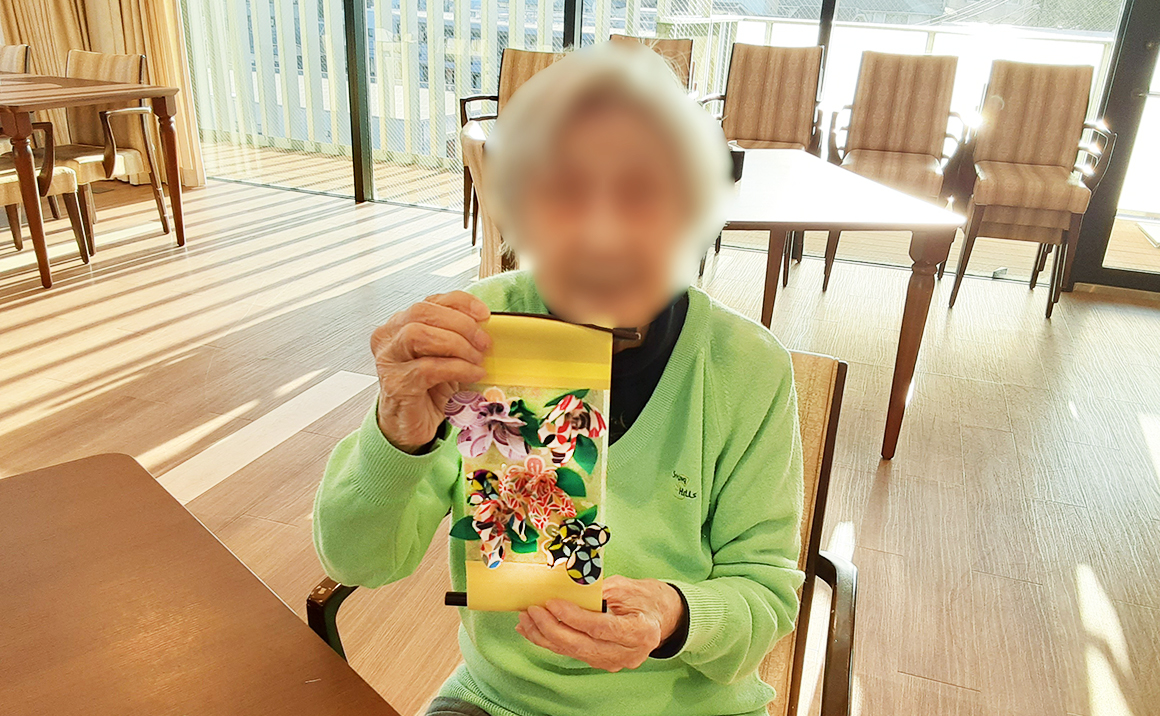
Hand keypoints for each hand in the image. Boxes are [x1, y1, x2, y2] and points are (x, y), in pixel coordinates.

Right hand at [371, 291, 490, 451]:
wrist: (410, 424)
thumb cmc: (428, 388)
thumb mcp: (444, 356)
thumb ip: (456, 336)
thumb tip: (486, 326)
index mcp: (400, 323)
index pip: (430, 300)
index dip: (460, 303)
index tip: (484, 314)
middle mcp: (388, 336)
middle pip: (421, 312)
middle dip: (460, 324)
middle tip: (484, 342)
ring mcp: (388, 360)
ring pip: (418, 334)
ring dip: (456, 344)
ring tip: (477, 359)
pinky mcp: (395, 383)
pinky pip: (427, 368)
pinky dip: (456, 368)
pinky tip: (472, 374)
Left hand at [515, 575, 684, 671]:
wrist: (662, 617)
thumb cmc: (646, 598)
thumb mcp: (628, 586)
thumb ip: (600, 590)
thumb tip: (566, 586)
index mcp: (640, 632)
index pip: (600, 628)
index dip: (573, 617)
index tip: (552, 603)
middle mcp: (628, 653)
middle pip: (583, 645)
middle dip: (552, 629)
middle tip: (532, 610)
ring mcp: (615, 661)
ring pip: (574, 653)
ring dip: (546, 637)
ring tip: (525, 620)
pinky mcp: (603, 662)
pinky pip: (574, 653)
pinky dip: (552, 642)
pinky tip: (534, 630)